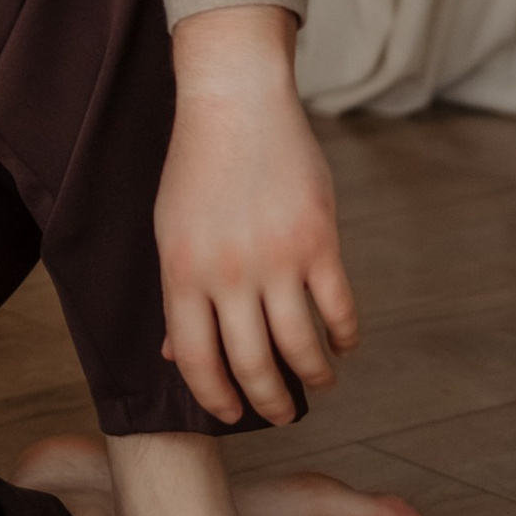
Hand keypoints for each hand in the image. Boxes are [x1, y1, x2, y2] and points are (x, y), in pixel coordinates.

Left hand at [154, 5, 355, 428]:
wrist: (234, 102)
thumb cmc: (197, 170)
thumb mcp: (171, 233)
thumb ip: (177, 296)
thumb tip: (176, 356)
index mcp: (182, 274)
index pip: (197, 360)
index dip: (215, 398)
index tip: (231, 413)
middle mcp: (228, 274)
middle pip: (252, 364)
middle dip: (269, 402)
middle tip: (281, 413)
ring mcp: (277, 258)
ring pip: (301, 345)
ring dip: (313, 376)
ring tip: (318, 381)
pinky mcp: (319, 240)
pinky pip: (338, 308)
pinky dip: (344, 336)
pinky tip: (342, 343)